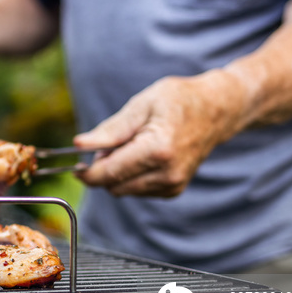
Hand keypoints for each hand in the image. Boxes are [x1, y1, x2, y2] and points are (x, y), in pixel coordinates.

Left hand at [73, 71, 246, 196]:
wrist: (215, 110)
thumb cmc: (177, 101)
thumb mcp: (140, 105)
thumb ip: (109, 130)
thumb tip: (78, 145)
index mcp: (157, 150)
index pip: (108, 174)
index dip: (86, 172)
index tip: (76, 165)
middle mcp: (167, 174)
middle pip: (113, 186)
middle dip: (103, 169)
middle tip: (110, 144)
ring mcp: (172, 185)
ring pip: (123, 191)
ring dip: (117, 174)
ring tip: (131, 145)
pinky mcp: (173, 190)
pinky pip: (137, 190)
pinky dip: (131, 177)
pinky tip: (142, 156)